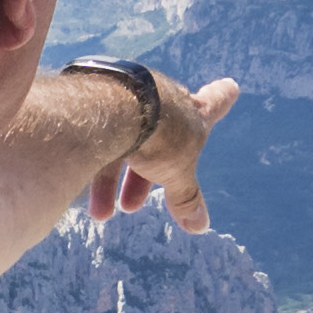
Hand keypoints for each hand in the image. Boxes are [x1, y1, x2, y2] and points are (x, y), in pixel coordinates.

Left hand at [90, 73, 239, 231]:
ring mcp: (132, 96)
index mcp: (192, 112)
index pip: (216, 102)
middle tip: (132, 206)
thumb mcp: (178, 173)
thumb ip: (186, 198)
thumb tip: (201, 226)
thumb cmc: (159, 135)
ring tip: (101, 213)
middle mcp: (164, 98)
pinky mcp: (102, 101)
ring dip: (112, 182)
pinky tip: (80, 190)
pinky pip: (99, 138)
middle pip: (160, 138)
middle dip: (145, 177)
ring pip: (124, 142)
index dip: (223, 96)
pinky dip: (93, 166)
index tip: (231, 86)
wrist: (114, 109)